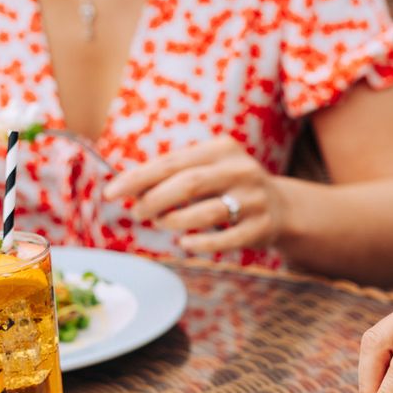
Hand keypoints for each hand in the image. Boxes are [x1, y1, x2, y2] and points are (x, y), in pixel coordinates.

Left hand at [102, 136, 285, 253]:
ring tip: (160, 223)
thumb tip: (128, 188)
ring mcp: (253, 199)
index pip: (172, 162)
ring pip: (206, 211)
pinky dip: (201, 242)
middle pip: (187, 184)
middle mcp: (240, 170)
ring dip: (174, 220)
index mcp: (222, 149)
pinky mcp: (260, 227)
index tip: (111, 193)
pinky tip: (184, 243)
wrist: (280, 207)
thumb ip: (173, 174)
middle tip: (137, 213)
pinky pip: (226, 238)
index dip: (138, 178)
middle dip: (154, 200)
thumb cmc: (228, 188)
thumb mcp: (207, 169)